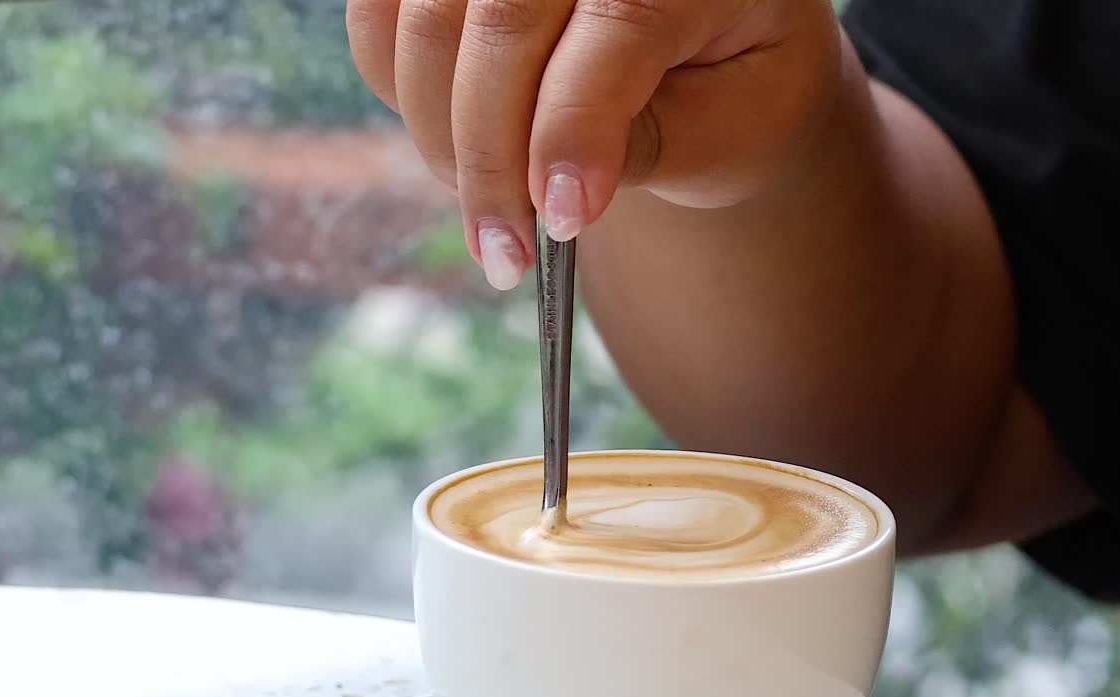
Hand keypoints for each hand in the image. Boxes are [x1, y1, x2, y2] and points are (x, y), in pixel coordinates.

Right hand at [347, 0, 849, 288]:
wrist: (712, 40)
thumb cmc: (737, 86)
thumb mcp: (736, 128)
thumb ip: (654, 145)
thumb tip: (554, 193)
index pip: (618, 18)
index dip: (573, 128)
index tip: (561, 221)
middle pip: (502, 18)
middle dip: (490, 152)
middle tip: (505, 251)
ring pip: (427, 17)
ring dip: (438, 130)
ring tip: (488, 212)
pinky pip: (382, 15)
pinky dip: (399, 87)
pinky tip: (455, 143)